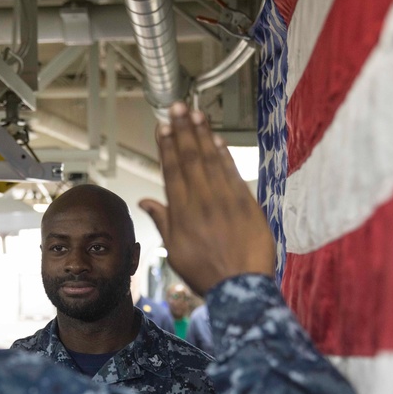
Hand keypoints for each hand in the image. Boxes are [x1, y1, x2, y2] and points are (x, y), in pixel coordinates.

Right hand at [139, 102, 274, 294]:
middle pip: (191, 158)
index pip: (172, 170)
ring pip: (212, 160)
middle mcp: (202, 200)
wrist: (241, 286)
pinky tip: (217, 139)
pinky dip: (224, 154)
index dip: (167, 145)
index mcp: (182, 212)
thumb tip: (145, 202)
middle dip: (183, 130)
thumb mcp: (175, 252)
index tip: (163, 126)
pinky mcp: (247, 202)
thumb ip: (163, 221)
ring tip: (196, 114)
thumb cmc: (206, 273)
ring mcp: (226, 199)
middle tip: (178, 107)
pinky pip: (233, 171)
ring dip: (203, 134)